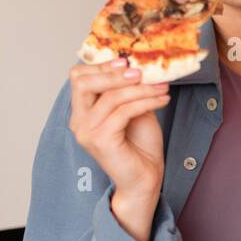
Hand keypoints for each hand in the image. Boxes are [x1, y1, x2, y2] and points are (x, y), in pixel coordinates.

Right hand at [68, 58, 169, 202]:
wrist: (144, 179)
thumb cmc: (139, 146)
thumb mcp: (134, 109)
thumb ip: (128, 90)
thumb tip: (137, 65)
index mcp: (82, 111)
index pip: (79, 77)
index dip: (102, 66)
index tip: (128, 61)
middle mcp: (78, 121)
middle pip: (82, 81)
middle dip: (113, 72)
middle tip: (141, 72)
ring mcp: (86, 131)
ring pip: (111, 96)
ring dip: (141, 89)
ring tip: (162, 88)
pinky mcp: (100, 140)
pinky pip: (124, 111)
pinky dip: (146, 102)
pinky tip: (162, 100)